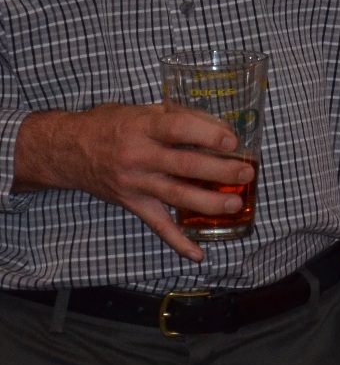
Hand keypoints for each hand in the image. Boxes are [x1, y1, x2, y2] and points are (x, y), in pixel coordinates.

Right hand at [13, 106, 255, 262]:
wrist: (67, 151)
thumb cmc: (111, 125)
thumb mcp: (143, 110)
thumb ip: (179, 116)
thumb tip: (221, 128)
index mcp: (143, 127)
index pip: (179, 129)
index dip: (208, 134)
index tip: (233, 141)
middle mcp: (139, 157)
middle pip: (185, 166)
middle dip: (220, 171)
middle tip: (247, 173)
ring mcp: (135, 183)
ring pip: (177, 196)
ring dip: (210, 203)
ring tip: (236, 205)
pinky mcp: (132, 204)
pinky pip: (157, 225)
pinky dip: (177, 242)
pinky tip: (198, 254)